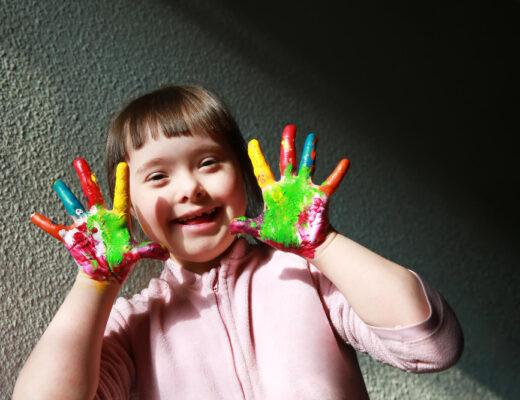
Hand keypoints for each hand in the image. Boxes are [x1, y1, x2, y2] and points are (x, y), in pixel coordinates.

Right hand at [31, 159, 168, 282]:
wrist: (106, 271)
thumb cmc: (122, 261)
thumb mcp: (135, 255)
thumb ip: (148, 251)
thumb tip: (165, 252)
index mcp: (117, 219)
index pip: (121, 196)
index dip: (122, 181)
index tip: (123, 164)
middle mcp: (100, 217)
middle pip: (93, 193)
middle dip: (86, 177)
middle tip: (79, 160)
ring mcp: (86, 225)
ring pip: (74, 205)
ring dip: (65, 195)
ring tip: (58, 183)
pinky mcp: (74, 237)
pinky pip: (57, 230)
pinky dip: (47, 224)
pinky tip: (35, 217)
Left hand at [230, 125, 348, 257]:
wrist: (306, 245)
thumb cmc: (285, 237)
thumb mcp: (262, 231)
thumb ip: (247, 226)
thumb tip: (230, 226)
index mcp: (274, 193)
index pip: (263, 171)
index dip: (257, 157)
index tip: (253, 142)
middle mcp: (289, 186)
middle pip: (287, 160)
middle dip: (288, 144)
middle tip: (290, 127)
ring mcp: (305, 189)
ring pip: (308, 165)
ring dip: (310, 151)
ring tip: (312, 136)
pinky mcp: (319, 197)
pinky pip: (330, 183)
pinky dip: (338, 173)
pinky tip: (345, 162)